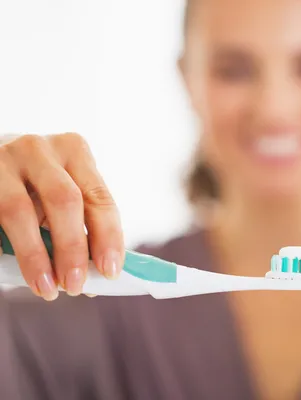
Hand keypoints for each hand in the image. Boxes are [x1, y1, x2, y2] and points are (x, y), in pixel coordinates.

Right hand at [0, 134, 123, 299]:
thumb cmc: (36, 185)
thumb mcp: (64, 194)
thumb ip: (82, 225)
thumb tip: (99, 277)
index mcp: (74, 150)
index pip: (99, 197)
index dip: (108, 236)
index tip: (110, 270)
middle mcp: (39, 149)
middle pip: (64, 200)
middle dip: (73, 248)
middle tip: (76, 285)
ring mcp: (3, 160)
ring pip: (19, 210)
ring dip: (35, 256)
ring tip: (46, 288)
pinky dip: (4, 251)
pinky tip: (11, 271)